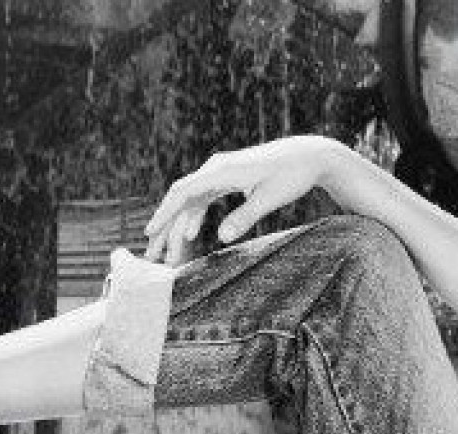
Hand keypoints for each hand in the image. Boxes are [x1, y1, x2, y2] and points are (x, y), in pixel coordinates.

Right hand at [145, 136, 350, 265]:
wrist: (307, 155)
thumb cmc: (291, 175)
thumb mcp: (270, 198)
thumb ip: (245, 217)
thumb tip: (222, 238)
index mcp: (222, 171)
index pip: (184, 192)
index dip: (165, 213)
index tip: (150, 233)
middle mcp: (216, 169)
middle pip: (181, 199)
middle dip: (165, 227)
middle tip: (151, 253)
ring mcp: (220, 174)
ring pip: (190, 202)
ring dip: (177, 226)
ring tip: (167, 252)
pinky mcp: (227, 180)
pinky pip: (202, 199)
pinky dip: (193, 217)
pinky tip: (188, 235)